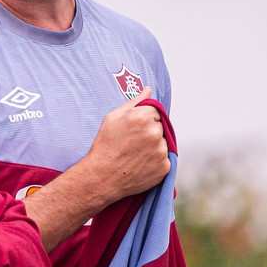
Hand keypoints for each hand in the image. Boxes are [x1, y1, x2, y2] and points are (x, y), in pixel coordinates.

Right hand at [82, 86, 169, 201]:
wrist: (102, 176)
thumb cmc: (105, 145)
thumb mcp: (113, 117)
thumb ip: (134, 102)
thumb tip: (148, 89)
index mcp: (143, 117)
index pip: (155, 111)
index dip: (143, 119)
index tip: (133, 129)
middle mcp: (155, 132)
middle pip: (160, 126)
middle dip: (150, 132)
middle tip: (133, 143)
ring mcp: (161, 151)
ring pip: (163, 143)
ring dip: (154, 146)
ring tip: (135, 154)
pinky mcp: (165, 167)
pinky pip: (164, 159)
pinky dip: (155, 161)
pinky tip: (140, 164)